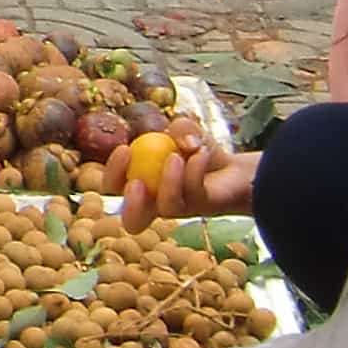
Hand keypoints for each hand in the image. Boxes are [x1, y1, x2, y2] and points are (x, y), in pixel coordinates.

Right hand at [116, 144, 259, 232]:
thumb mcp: (187, 131)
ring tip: (178, 156)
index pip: (116, 188)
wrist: (235, 166)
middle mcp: (157, 204)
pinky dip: (195, 169)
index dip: (112, 173)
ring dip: (169, 180)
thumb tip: (179, 142)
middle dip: (130, 202)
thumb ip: (180, 128)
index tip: (124, 149)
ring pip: (166, 208)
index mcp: (141, 185)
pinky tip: (202, 151)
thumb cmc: (201, 151)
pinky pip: (194, 193)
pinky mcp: (203, 207)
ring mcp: (181, 208)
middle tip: (136, 182)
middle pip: (132, 219)